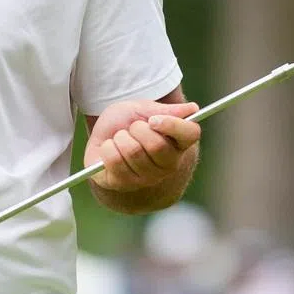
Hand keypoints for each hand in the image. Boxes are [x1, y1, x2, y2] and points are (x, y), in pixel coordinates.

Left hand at [84, 98, 200, 191]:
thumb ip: (166, 110)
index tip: (153, 120)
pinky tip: (110, 149)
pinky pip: (114, 161)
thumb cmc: (126, 123)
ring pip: (133, 152)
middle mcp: (168, 165)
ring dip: (120, 138)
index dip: (172, 125)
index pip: (191, 134)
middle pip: (157, 145)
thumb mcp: (144, 109)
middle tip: (131, 128)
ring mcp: (146, 178)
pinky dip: (107, 148)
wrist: (101, 137)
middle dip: (137, 129)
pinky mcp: (123, 184)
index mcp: (179, 143)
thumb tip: (192, 109)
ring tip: (120, 139)